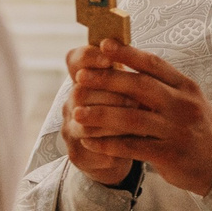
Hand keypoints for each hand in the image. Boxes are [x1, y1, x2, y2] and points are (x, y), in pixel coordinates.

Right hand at [60, 42, 137, 188]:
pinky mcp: (76, 153)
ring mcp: (70, 128)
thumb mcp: (131, 89)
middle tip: (136, 101)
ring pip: (83, 123)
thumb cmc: (129, 111)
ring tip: (137, 125)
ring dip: (113, 123)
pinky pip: (90, 149)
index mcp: (84, 80)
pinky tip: (130, 147)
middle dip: (110, 96)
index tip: (109, 60)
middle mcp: (71, 102)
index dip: (89, 57)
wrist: (125, 150)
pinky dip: (112, 148)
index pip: (75, 60)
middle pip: (79, 92)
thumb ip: (130, 74)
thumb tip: (141, 57)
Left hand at [62, 40, 211, 198]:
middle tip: (80, 78)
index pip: (153, 63)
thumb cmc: (198, 129)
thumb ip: (163, 86)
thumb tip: (127, 67)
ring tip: (77, 113)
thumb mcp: (189, 100)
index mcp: (186, 86)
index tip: (102, 44)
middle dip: (107, 80)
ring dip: (100, 114)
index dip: (127, 53)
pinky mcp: (168, 154)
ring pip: (132, 118)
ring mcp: (176, 130)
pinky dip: (107, 143)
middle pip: (140, 86)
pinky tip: (90, 141)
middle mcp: (183, 105)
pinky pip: (131, 146)